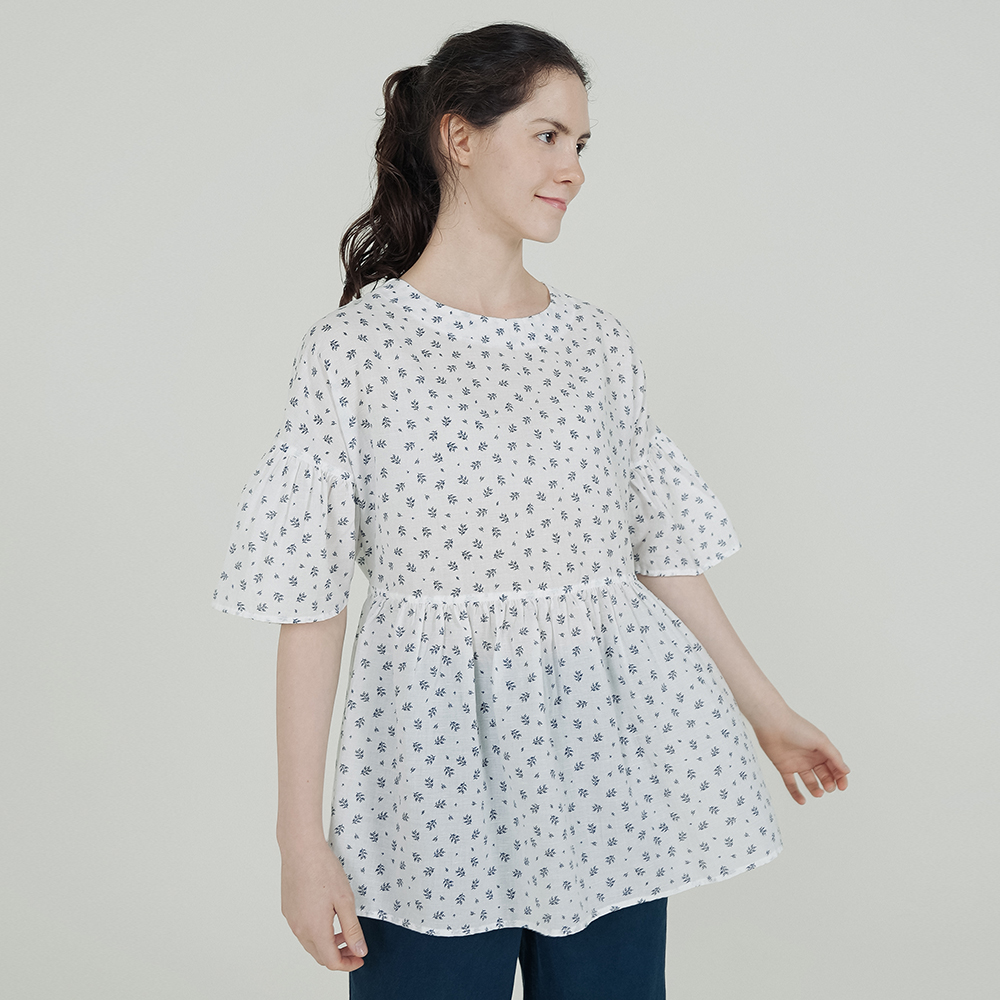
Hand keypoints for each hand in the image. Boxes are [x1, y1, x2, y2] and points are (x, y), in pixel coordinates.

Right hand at [280, 841, 367, 970]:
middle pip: (320, 955)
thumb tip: (360, 951)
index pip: (331, 961)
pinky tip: (328, 916)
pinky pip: (302, 929)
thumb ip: (353, 929)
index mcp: (315, 929)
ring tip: (344, 930)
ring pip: (310, 943)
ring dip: (328, 944)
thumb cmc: (323, 870)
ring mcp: (291, 919)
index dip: (348, 964)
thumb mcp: (345, 900)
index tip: (360, 958)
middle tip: (355, 946)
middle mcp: (300, 929)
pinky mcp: (288, 909)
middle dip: (339, 955)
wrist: (300, 849)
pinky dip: (317, 932)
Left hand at [752, 706, 849, 804]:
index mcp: (821, 749)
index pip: (834, 766)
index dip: (840, 777)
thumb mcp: (821, 741)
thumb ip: (834, 756)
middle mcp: (810, 757)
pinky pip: (791, 783)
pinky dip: (796, 793)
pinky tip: (802, 801)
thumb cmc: (797, 728)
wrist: (773, 725)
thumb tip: (846, 770)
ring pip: (809, 781)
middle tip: (829, 788)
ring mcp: (797, 763)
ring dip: (815, 789)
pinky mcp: (784, 767)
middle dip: (828, 783)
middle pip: (823, 774)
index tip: (842, 786)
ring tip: (818, 793)